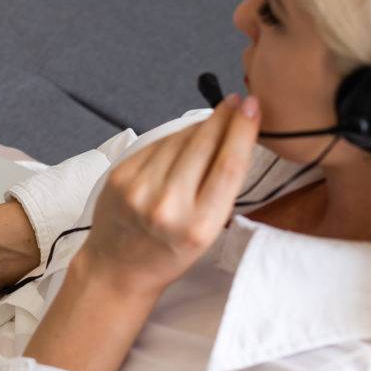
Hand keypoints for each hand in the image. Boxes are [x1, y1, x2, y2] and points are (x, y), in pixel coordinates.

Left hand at [79, 93, 259, 298]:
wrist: (118, 269)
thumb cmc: (169, 253)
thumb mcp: (207, 231)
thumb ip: (220, 188)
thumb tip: (233, 135)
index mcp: (199, 227)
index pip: (229, 166)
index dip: (243, 130)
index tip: (252, 106)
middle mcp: (168, 207)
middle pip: (204, 145)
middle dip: (223, 118)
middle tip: (235, 101)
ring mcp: (139, 190)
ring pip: (178, 140)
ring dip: (199, 126)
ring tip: (213, 121)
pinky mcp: (119, 177)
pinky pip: (155, 145)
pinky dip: (173, 138)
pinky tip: (183, 138)